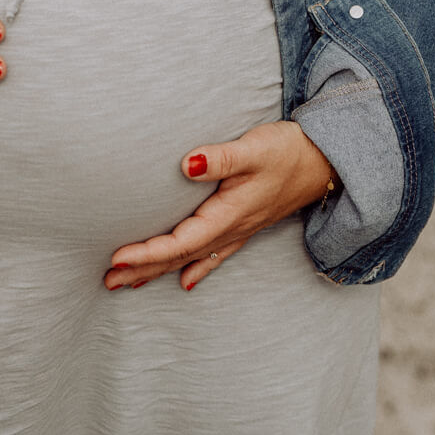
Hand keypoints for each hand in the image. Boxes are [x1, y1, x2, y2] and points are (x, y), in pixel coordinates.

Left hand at [103, 121, 334, 290]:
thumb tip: (186, 165)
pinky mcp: (245, 224)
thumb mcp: (254, 149)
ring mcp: (238, 230)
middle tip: (107, 281)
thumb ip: (220, 158)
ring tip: (128, 284)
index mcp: (228, 215)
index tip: (116, 258)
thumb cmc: (288, 152)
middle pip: (179, 257)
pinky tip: (184, 282)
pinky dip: (194, 268)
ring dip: (159, 271)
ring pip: (191, 258)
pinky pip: (212, 255)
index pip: (179, 241)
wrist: (327, 162)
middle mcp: (231, 229)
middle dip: (143, 269)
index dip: (147, 252)